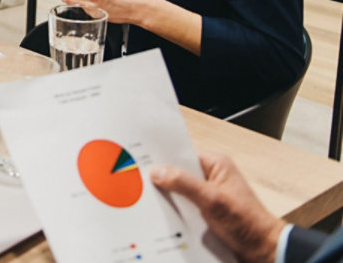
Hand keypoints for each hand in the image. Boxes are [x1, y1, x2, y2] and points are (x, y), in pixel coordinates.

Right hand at [151, 152, 283, 262]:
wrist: (264, 250)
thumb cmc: (247, 223)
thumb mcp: (212, 200)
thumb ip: (184, 184)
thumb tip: (157, 171)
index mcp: (216, 164)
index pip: (181, 156)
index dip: (162, 161)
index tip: (141, 164)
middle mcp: (212, 175)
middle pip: (178, 173)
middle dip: (163, 181)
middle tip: (141, 185)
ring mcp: (209, 193)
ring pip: (180, 191)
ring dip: (170, 199)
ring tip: (150, 202)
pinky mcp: (207, 209)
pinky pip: (185, 205)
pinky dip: (176, 211)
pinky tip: (164, 216)